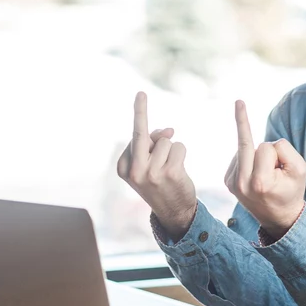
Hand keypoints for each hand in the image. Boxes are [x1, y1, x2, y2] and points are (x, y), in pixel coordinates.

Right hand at [117, 92, 196, 239]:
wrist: (173, 212)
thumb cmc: (161, 183)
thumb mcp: (149, 165)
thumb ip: (154, 145)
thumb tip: (169, 131)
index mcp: (123, 168)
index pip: (133, 137)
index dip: (143, 120)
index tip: (139, 95)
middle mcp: (134, 170)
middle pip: (141, 134)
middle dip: (140, 110)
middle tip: (140, 93)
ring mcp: (151, 173)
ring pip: (166, 141)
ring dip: (172, 150)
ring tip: (170, 168)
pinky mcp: (170, 173)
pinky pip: (179, 147)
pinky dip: (182, 154)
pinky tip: (179, 171)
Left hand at [224, 100, 305, 238]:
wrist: (279, 217)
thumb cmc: (292, 190)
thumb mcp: (300, 169)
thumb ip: (285, 150)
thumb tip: (264, 143)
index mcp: (259, 182)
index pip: (266, 147)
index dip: (278, 152)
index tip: (281, 162)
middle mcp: (241, 183)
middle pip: (247, 144)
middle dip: (245, 123)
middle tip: (239, 101)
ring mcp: (231, 183)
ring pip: (243, 149)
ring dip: (256, 155)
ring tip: (266, 175)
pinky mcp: (227, 181)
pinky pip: (239, 156)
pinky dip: (249, 158)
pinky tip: (255, 172)